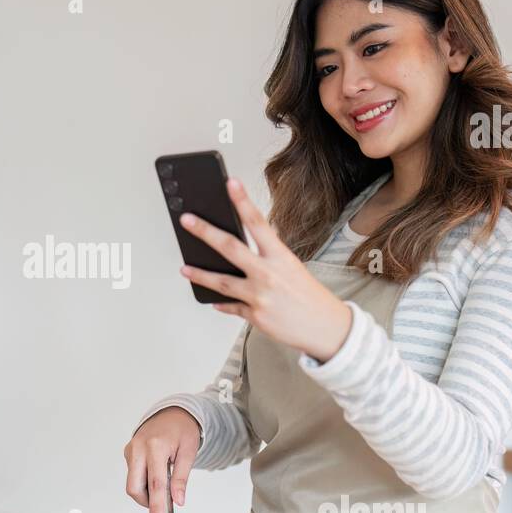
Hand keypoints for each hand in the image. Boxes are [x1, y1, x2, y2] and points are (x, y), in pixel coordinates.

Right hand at [123, 407, 198, 512]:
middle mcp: (139, 448)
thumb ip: (181, 478)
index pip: (155, 483)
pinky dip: (143, 481)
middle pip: (134, 487)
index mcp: (156, 446)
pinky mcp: (128, 453)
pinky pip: (132, 475)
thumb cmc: (182, 430)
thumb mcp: (189, 452)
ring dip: (145, 491)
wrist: (172, 413)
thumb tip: (178, 500)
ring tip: (163, 482)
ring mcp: (131, 450)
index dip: (156, 505)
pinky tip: (155, 473)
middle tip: (161, 504)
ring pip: (132, 483)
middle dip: (146, 502)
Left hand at [179, 178, 352, 360]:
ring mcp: (259, 296)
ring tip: (185, 268)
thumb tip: (240, 252)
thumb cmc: (310, 296)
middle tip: (187, 220)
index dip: (242, 202)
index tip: (230, 184)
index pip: (258, 223)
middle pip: (230, 248)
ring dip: (200, 274)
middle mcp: (268, 274)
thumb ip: (269, 258)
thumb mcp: (294, 268)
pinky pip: (232, 306)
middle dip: (205, 232)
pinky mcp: (254, 316)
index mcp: (281, 257)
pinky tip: (213, 299)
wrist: (326, 329)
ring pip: (221, 282)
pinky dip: (222, 303)